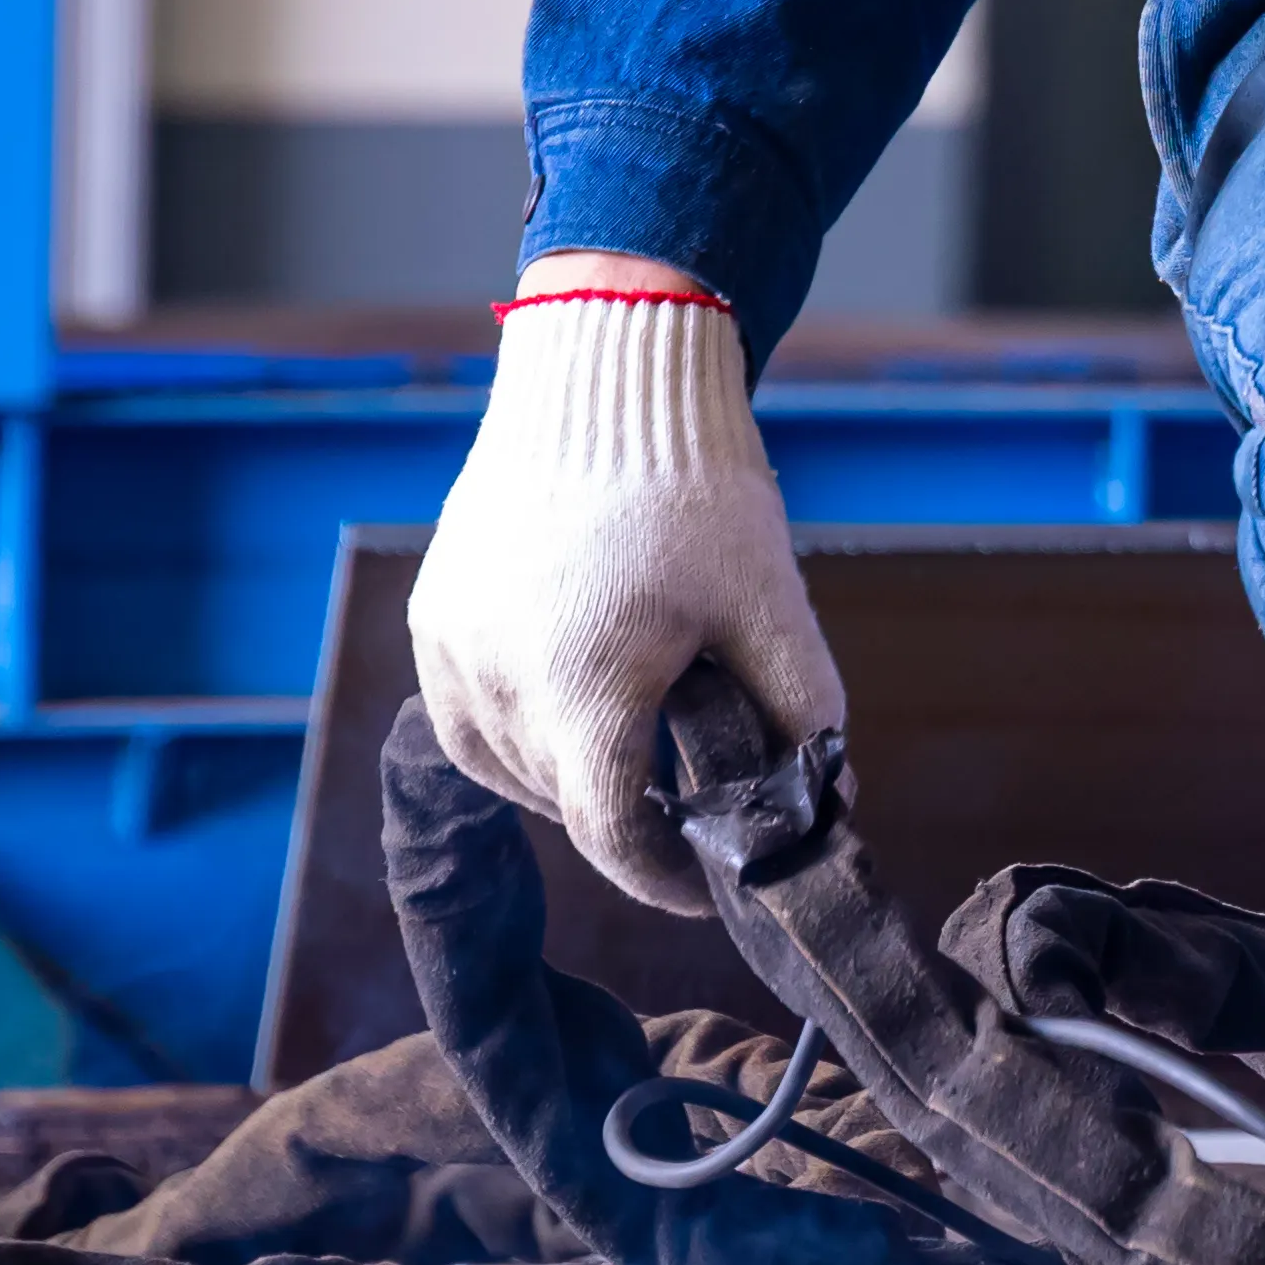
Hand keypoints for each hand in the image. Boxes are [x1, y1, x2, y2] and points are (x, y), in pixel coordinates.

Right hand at [404, 260, 844, 915]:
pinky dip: (520, 732)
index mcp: (583, 686)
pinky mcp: (432, 618)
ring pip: (511, 766)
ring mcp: (451, 651)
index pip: (611, 834)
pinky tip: (573, 699)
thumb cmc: (695, 486)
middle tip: (691, 799)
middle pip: (566, 800)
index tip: (704, 890)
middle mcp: (497, 681)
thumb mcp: (769, 600)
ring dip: (571, 774)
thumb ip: (803, 710)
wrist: (606, 374)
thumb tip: (831, 799)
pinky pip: (469, 717)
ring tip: (637, 738)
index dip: (660, 878)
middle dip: (630, 816)